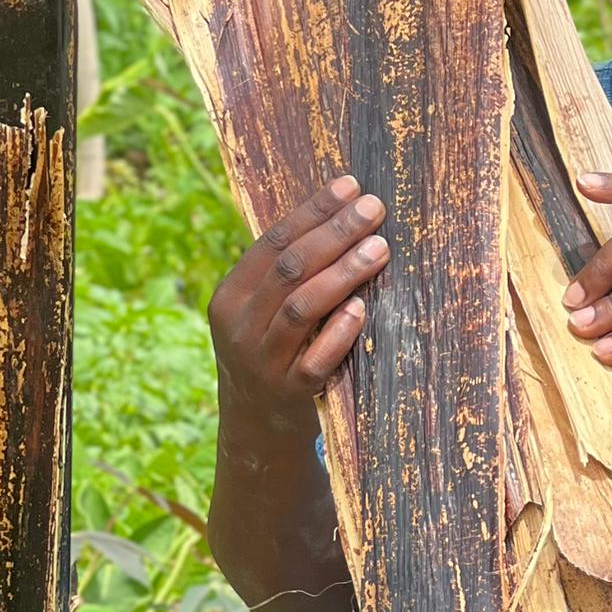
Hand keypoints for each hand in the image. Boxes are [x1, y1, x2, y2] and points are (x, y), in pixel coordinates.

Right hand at [207, 175, 388, 437]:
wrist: (257, 425)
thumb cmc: (272, 348)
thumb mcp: (261, 309)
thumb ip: (287, 271)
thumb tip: (343, 210)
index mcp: (231, 295)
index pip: (273, 241)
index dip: (313, 211)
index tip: (351, 186)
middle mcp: (240, 326)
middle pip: (290, 269)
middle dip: (335, 233)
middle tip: (374, 209)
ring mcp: (263, 361)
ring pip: (303, 308)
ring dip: (344, 274)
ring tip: (380, 248)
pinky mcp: (291, 392)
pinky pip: (315, 360)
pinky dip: (338, 333)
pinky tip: (362, 309)